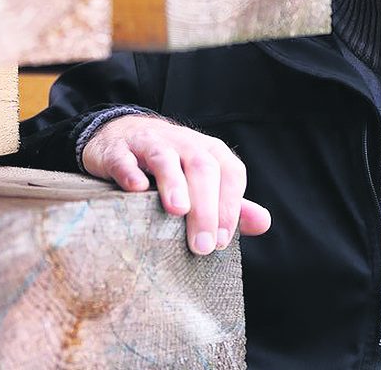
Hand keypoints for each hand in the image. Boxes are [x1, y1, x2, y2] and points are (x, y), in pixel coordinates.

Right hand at [81, 114, 271, 254]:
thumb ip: (230, 204)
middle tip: (202, 245)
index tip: (222, 241)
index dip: (230, 206)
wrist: (121, 136)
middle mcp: (183, 143)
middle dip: (206, 208)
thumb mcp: (203, 181)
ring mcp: (149, 144)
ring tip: (178, 211)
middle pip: (202, 168)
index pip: (230, 173)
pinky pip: (124, 159)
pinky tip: (136, 189)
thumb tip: (263, 223)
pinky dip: (130, 172)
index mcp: (209, 152)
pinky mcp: (117, 150)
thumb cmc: (171, 167)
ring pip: (166, 159)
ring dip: (174, 184)